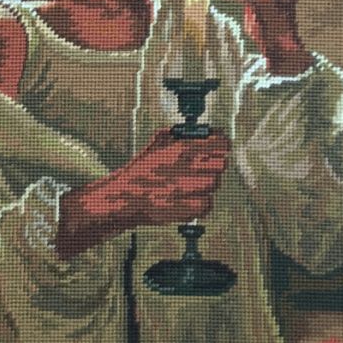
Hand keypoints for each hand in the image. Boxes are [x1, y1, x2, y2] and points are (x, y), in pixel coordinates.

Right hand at [56, 128, 228, 258]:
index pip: (218, 143)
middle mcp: (183, 169)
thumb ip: (176, 135)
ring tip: (197, 181)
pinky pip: (207, 204)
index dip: (221, 143)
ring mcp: (184, 191)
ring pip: (214, 184)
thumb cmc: (137, 171)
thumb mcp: (155, 143)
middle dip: (215, 163)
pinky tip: (194, 197)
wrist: (120, 198)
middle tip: (207, 164)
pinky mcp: (182, 210)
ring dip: (209, 182)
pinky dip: (204, 201)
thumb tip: (196, 132)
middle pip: (220, 164)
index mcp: (178, 150)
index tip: (220, 144)